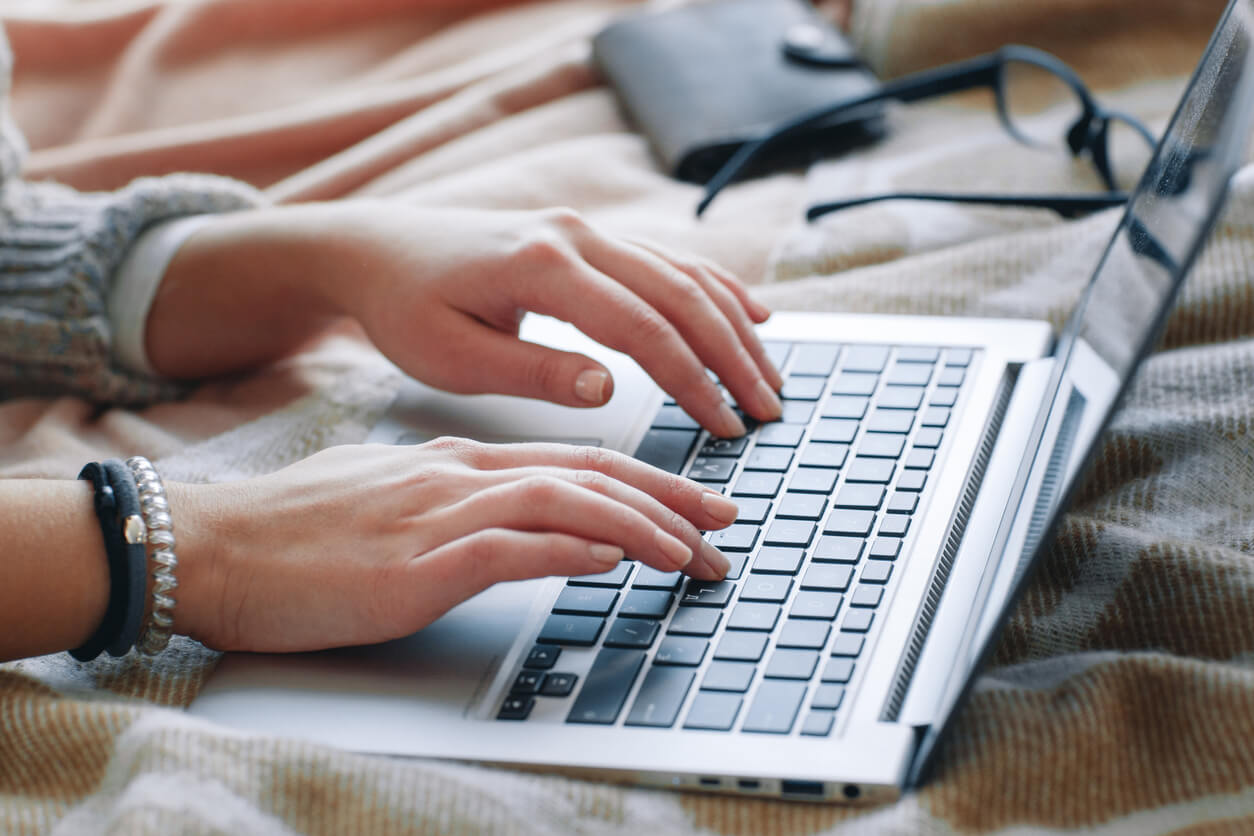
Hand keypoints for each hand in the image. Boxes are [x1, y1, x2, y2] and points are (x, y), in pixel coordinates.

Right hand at [169, 439, 737, 652]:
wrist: (215, 543)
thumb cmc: (300, 530)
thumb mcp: (395, 499)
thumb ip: (464, 502)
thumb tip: (530, 522)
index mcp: (460, 460)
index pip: (575, 461)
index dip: (647, 480)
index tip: (696, 503)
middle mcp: (462, 475)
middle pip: (591, 473)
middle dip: (670, 499)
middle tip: (727, 524)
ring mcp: (440, 513)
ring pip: (567, 501)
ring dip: (642, 527)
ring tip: (694, 553)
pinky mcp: (417, 562)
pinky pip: (512, 546)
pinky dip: (571, 548)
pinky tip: (614, 558)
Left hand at [312, 203, 783, 436]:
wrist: (377, 249)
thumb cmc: (406, 307)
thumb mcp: (451, 356)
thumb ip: (533, 372)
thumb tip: (609, 389)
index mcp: (541, 265)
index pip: (641, 328)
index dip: (693, 381)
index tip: (726, 426)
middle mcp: (575, 236)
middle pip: (680, 295)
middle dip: (733, 356)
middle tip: (770, 409)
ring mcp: (586, 230)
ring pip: (683, 273)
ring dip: (734, 325)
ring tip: (770, 376)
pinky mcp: (589, 236)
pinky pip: (668, 259)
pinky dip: (715, 288)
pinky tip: (753, 313)